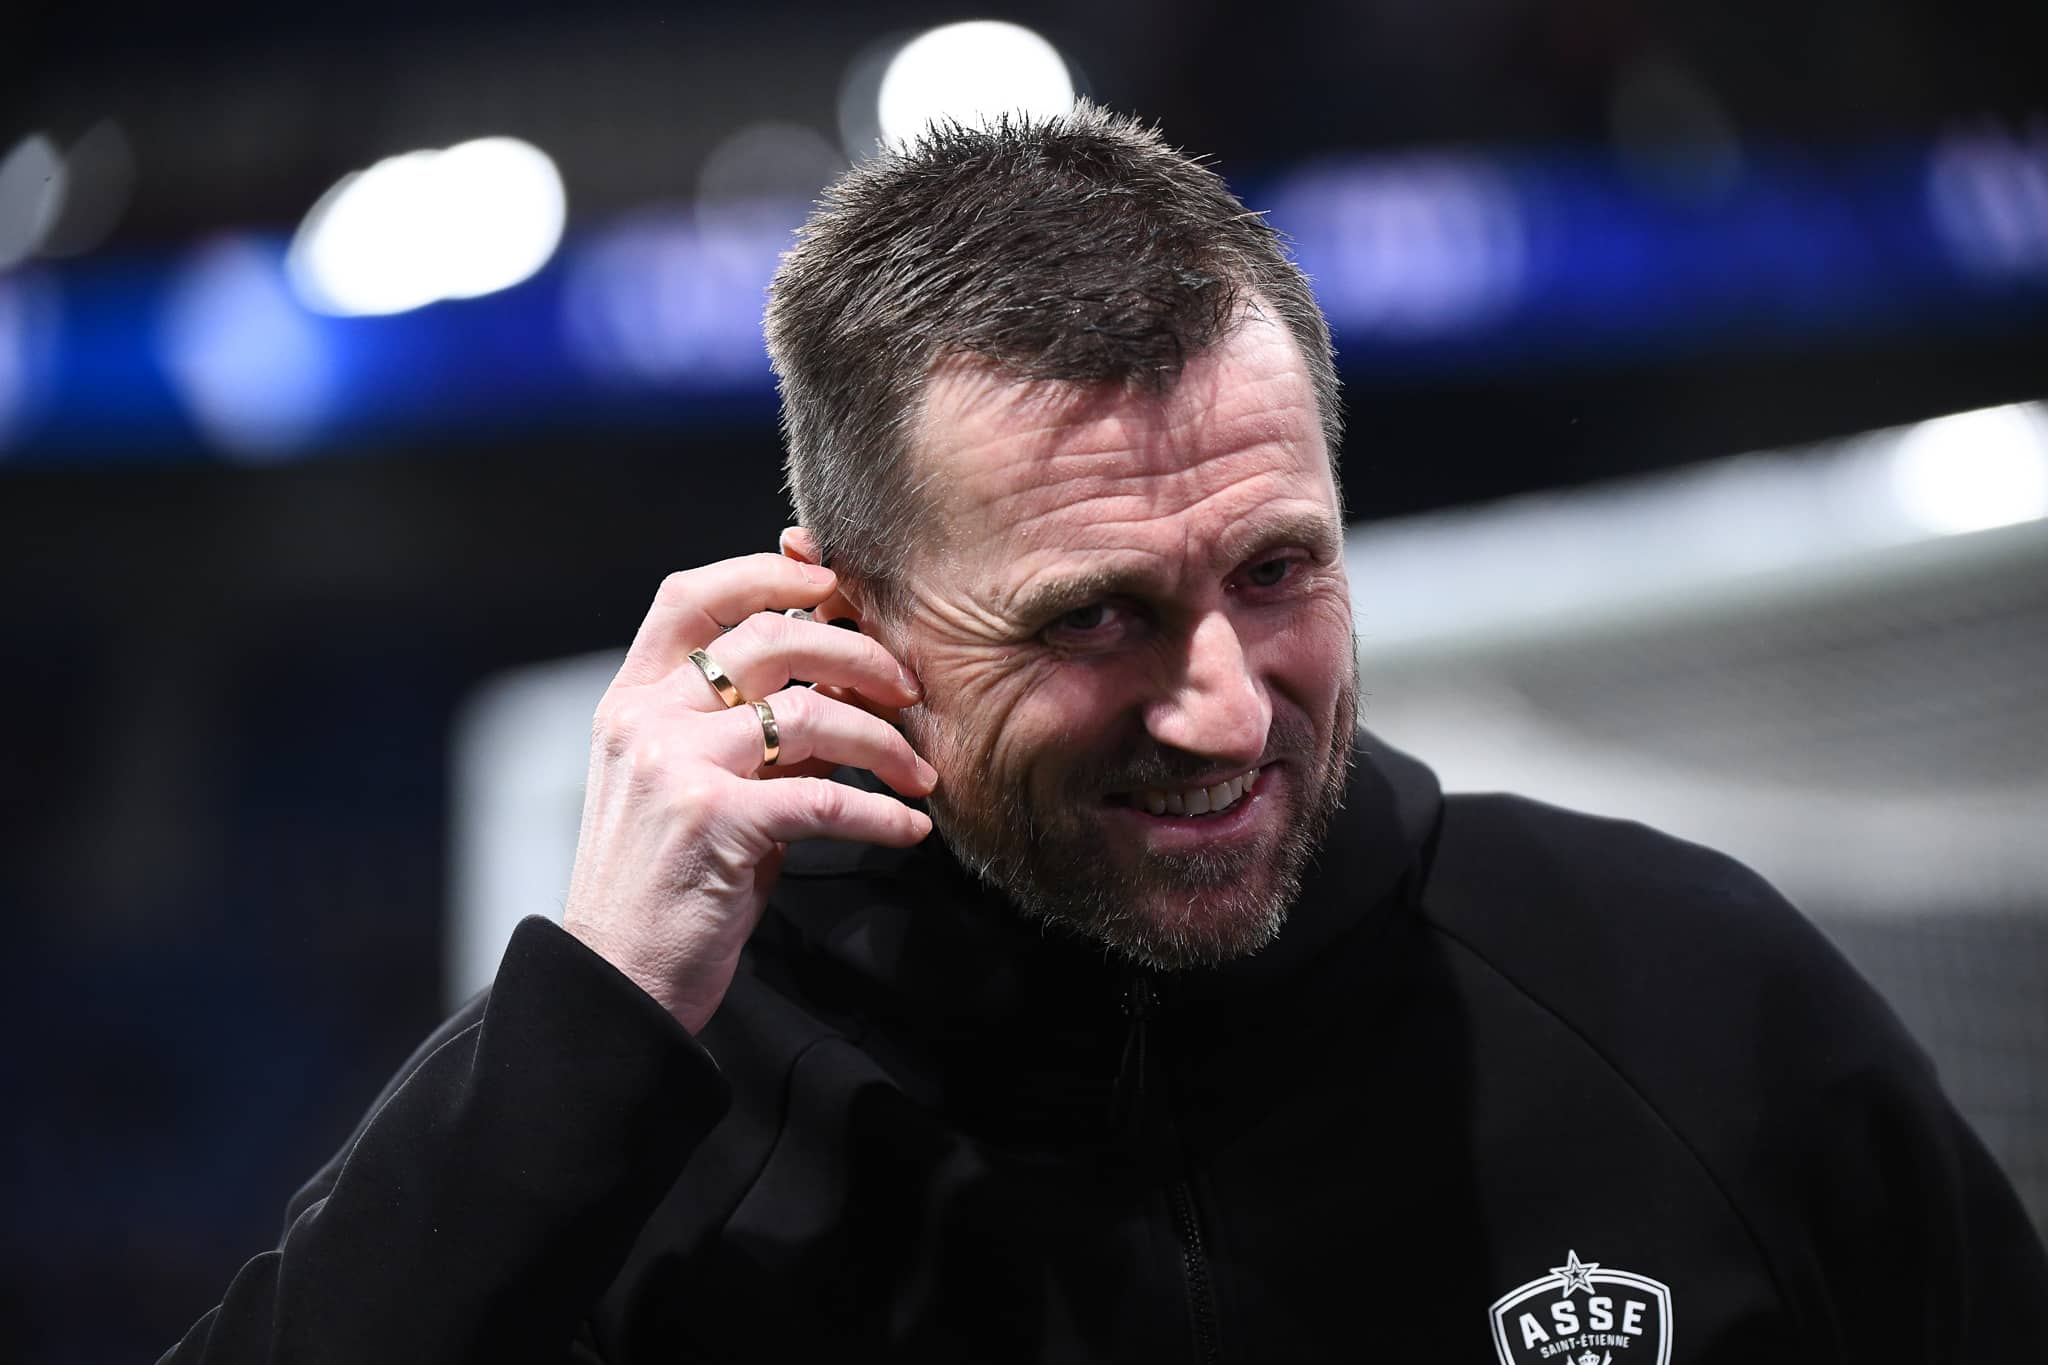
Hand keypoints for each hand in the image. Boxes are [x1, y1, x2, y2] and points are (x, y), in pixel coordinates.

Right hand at [562, 555, 934, 1030]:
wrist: (620, 978)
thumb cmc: (668, 882)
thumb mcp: (689, 784)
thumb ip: (745, 729)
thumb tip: (840, 684)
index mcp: (631, 701)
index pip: (692, 597)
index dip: (764, 573)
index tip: (830, 580)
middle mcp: (647, 720)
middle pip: (771, 638)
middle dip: (857, 654)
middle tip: (909, 689)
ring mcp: (676, 767)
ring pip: (809, 713)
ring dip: (885, 741)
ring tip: (920, 773)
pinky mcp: (715, 822)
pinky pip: (824, 796)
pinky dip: (880, 812)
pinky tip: (910, 828)